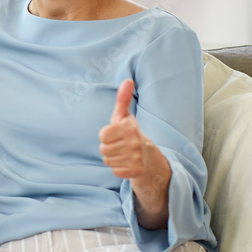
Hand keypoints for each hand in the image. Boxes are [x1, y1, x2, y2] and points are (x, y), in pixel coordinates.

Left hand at [99, 79, 171, 227]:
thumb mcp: (125, 116)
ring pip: (108, 160)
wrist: (149, 157)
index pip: (103, 135)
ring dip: (113, 158)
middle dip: (109, 148)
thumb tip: (128, 80)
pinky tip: (127, 163)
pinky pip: (115, 171)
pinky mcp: (136, 171)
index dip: (107, 136)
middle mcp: (134, 142)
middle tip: (120, 145)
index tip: (116, 135)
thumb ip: (123, 99)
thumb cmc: (130, 134)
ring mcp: (136, 158)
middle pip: (103, 149)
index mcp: (130, 127)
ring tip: (123, 153)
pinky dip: (119, 168)